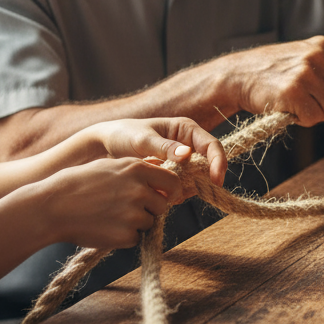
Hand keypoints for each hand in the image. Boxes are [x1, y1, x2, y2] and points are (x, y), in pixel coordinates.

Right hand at [35, 156, 181, 250]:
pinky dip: (124, 237)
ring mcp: (134, 214)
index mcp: (137, 169)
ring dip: (136, 224)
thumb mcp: (110, 166)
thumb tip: (161, 172)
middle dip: (150, 209)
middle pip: (162, 206)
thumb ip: (137, 170)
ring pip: (149, 223)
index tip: (165, 196)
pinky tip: (105, 228)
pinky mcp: (126, 235)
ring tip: (109, 216)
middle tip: (125, 209)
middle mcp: (140, 190)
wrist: (53, 206)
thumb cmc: (79, 183)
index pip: (172, 182)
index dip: (170, 191)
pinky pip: (136, 238)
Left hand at [90, 117, 226, 185]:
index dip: (218, 162)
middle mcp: (188, 144)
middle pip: (208, 165)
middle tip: (180, 192)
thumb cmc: (123, 135)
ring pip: (197, 179)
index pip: (212, 145)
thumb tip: (187, 154)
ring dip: (186, 189)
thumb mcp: (142, 139)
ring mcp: (182, 161)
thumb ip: (164, 147)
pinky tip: (159, 193)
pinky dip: (176, 193)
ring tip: (163, 191)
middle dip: (199, 181)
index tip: (215, 180)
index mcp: (186, 129)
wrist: (105, 146)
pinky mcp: (174, 174)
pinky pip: (184, 187)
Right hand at [226, 36, 323, 126]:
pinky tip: (290, 110)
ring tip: (300, 105)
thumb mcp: (306, 56)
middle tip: (318, 107)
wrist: (238, 75)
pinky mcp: (292, 92)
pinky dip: (304, 120)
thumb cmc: (275, 72)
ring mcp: (305, 73)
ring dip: (319, 114)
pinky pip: (314, 117)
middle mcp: (317, 55)